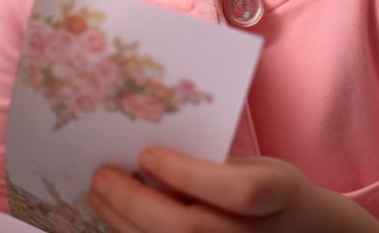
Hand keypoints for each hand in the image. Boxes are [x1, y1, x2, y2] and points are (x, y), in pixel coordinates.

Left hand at [86, 148, 378, 232]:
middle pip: (190, 228)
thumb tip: (144, 157)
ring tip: (99, 196)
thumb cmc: (274, 192)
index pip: (236, 192)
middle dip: (135, 202)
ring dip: (124, 223)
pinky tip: (116, 220)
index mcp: (279, 195)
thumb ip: (213, 167)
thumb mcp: (259, 167)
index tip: (147, 154)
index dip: (187, 174)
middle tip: (101, 176)